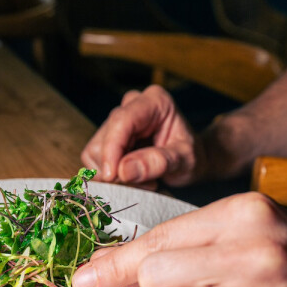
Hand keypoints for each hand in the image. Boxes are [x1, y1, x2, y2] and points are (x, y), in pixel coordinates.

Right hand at [81, 85, 204, 186]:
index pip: (121, 122)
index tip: (112, 176)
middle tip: (145, 184)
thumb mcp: (184, 160)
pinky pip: (94, 162)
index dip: (111, 150)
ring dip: (114, 176)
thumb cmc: (192, 157)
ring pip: (94, 153)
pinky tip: (134, 179)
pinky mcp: (107, 139)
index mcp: (153, 101)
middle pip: (104, 140)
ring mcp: (116, 122)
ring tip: (143, 182)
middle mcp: (130, 106)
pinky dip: (111, 178)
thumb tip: (123, 170)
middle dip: (117, 169)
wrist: (191, 160)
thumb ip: (157, 162)